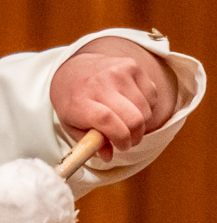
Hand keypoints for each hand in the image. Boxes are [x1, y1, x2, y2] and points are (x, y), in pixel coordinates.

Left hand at [49, 37, 178, 160]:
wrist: (72, 69)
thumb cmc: (73, 102)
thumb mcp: (70, 125)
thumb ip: (89, 143)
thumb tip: (108, 156)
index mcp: (79, 101)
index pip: (106, 120)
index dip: (120, 138)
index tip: (121, 146)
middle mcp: (99, 83)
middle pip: (133, 118)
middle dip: (135, 137)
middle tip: (127, 140)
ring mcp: (117, 72)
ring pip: (145, 110)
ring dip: (141, 123)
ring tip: (126, 122)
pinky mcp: (132, 65)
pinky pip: (151, 96)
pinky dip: (146, 107)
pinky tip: (130, 105)